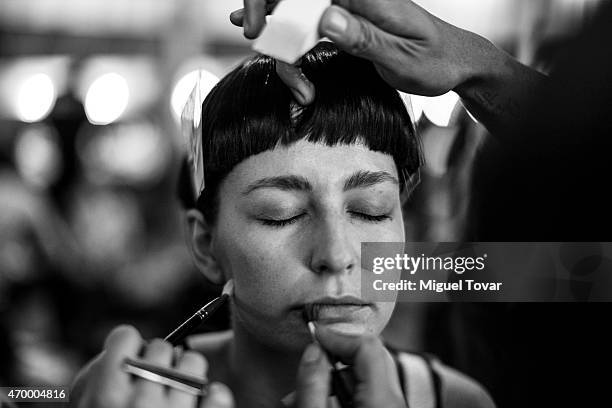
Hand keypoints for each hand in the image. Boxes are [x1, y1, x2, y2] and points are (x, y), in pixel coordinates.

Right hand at [70, 325, 233, 407]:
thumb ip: (98, 385)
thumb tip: (125, 350)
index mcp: (104, 398)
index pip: (124, 337)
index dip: (128, 347)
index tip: (131, 358)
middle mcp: (140, 404)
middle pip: (160, 347)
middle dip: (159, 359)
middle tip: (157, 378)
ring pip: (193, 362)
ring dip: (189, 371)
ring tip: (180, 391)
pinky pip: (218, 395)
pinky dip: (214, 396)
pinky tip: (205, 401)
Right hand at [230, 0, 481, 100]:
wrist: (456, 62)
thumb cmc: (436, 61)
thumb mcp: (403, 58)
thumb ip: (365, 38)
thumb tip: (326, 19)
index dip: (272, 1)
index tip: (258, 28)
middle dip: (265, 10)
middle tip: (252, 37)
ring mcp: (349, 8)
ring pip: (298, 12)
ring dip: (282, 40)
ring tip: (299, 87)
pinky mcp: (348, 23)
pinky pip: (310, 23)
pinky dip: (287, 33)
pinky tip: (265, 32)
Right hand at [293, 326, 405, 407]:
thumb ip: (313, 385)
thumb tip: (313, 352)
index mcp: (381, 400)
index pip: (367, 345)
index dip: (337, 335)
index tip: (315, 334)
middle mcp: (394, 402)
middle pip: (369, 357)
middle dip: (336, 356)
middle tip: (312, 361)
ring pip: (366, 376)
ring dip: (335, 378)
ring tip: (304, 395)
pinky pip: (368, 391)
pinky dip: (345, 391)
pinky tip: (322, 402)